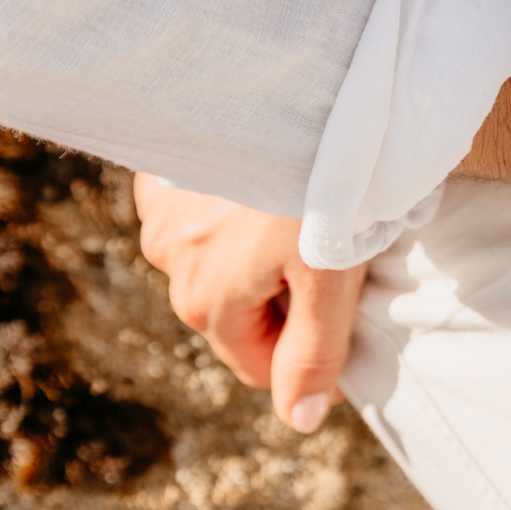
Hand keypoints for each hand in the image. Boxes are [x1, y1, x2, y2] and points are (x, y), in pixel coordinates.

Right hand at [133, 173, 364, 432]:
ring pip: (218, 257)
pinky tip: (273, 180)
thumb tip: (300, 423)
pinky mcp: (166, 162)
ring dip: (259, 249)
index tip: (350, 320)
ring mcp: (160, 208)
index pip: (257, 361)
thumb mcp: (333, 276)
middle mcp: (168, 258)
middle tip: (339, 254)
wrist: (295, 86)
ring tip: (308, 210)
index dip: (310, 354)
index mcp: (206, 299)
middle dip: (286, 299)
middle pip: (237, 310)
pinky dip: (237, 204)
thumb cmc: (323, 184)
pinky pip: (202, 205)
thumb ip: (317, 353)